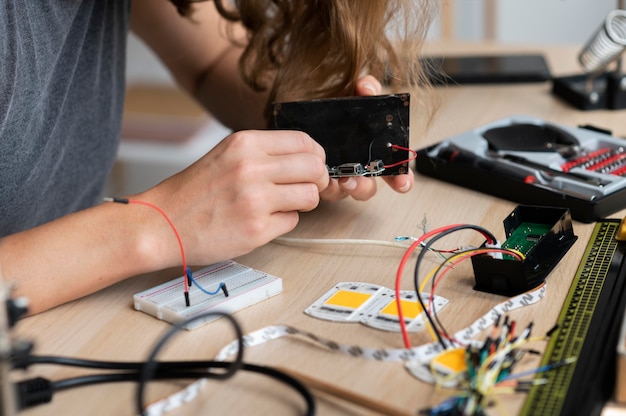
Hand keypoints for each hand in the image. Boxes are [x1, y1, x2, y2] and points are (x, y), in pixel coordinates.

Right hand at [139, 130, 328, 265]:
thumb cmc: (193, 192)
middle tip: (309, 188)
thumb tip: (306, 158)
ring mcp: (255, 200)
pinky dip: (283, 222)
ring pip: (310, 196)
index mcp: (245, 143)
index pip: (304, 142)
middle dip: (317, 180)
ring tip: (282, 205)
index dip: (316, 156)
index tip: (313, 166)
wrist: (162, 223)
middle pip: (314, 168)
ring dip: (303, 203)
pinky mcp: (256, 229)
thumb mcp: (226, 154)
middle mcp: (252, 168)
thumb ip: (263, 152)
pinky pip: (292, 221)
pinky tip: (261, 221)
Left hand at [319, 75, 413, 201]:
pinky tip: (322, 176)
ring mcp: (338, 176)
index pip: (395, 171)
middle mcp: (358, 168)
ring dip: (346, 187)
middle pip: (368, 187)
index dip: (402, 179)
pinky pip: (324, 189)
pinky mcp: (319, 178)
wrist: (306, 112)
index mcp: (375, 152)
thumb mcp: (355, 94)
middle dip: (366, 187)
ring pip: (346, 191)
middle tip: (361, 181)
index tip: (403, 183)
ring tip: (342, 179)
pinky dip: (325, 184)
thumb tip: (367, 87)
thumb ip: (367, 89)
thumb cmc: (338, 108)